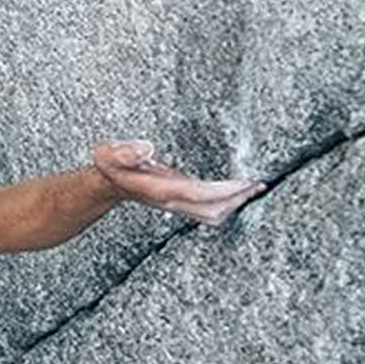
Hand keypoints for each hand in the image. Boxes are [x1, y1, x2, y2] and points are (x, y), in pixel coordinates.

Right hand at [92, 140, 260, 224]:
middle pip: (211, 211)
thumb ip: (125, 152)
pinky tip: (236, 192)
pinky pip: (208, 210)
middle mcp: (171, 201)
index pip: (198, 194)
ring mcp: (177, 205)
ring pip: (212, 215)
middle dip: (236, 199)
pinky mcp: (182, 202)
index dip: (224, 190)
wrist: (107, 182)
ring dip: (233, 205)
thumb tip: (147, 148)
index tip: (245, 181)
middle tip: (257, 184)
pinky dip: (226, 203)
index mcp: (159, 190)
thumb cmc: (111, 166)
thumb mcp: (108, 153)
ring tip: (252, 190)